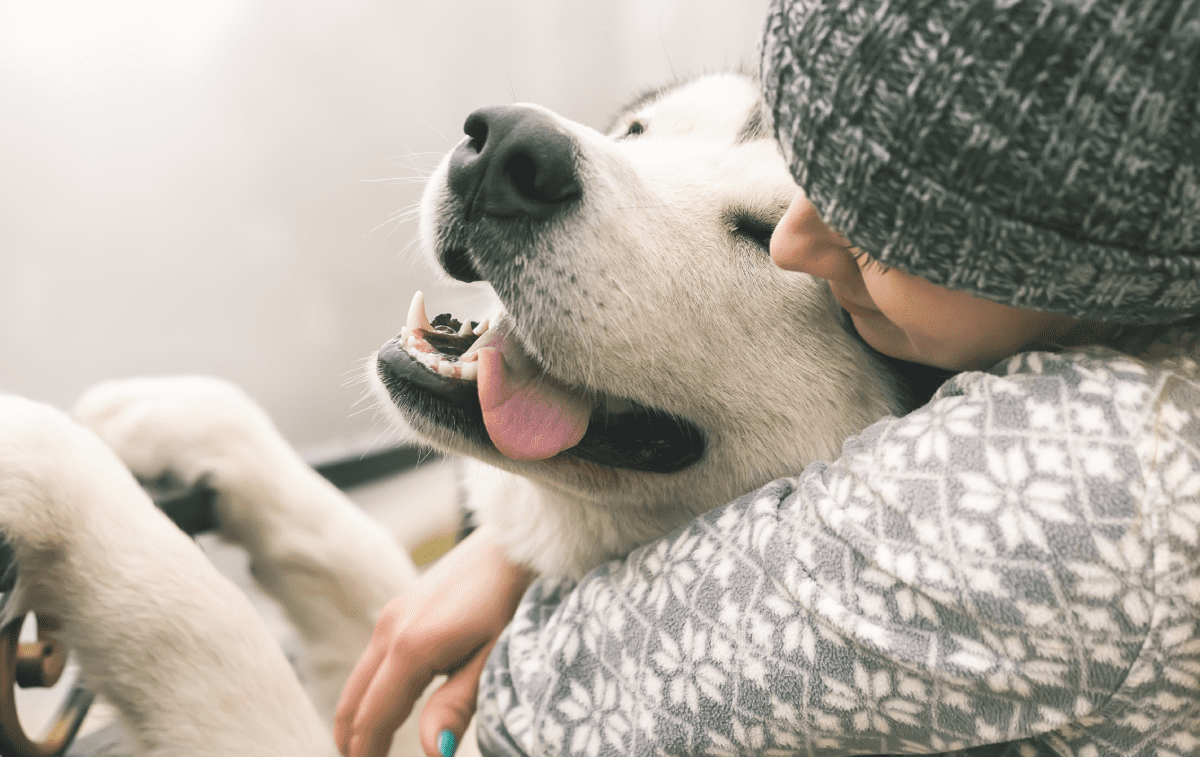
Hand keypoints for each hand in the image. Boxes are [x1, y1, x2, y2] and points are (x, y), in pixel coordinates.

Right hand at [335, 528, 533, 756]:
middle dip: (352, 742)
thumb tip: (431, 752)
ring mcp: (390, 617)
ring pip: (358, 681)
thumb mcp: (492, 657)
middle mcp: (389, 630)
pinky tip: (382, 710)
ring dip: (356, 718)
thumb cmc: (512, 600)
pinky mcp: (398, 610)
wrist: (512, 546)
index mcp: (411, 647)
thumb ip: (457, 705)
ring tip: (364, 751)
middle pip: (354, 702)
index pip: (374, 717)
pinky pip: (370, 663)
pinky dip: (366, 694)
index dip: (366, 754)